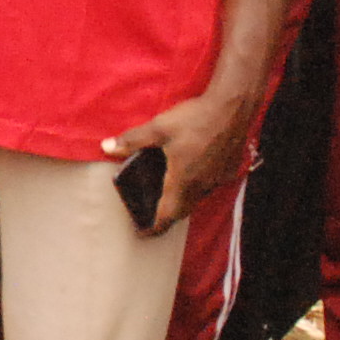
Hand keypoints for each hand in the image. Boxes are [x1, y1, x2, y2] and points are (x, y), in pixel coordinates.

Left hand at [104, 87, 256, 232]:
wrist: (233, 106)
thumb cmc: (195, 118)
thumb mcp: (159, 128)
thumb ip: (132, 140)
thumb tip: (106, 147)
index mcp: (182, 180)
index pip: (166, 216)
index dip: (153, 228)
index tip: (142, 233)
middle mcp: (201, 185)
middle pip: (182, 211)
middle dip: (167, 216)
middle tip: (153, 215)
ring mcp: (218, 178)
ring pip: (198, 198)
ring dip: (184, 200)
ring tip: (171, 193)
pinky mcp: (229, 169)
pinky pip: (211, 185)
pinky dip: (199, 185)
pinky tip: (194, 171)